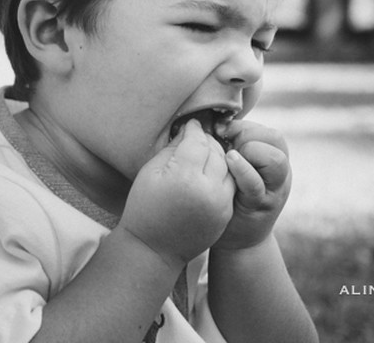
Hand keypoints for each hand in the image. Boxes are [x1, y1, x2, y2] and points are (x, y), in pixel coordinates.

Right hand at [119, 119, 234, 267]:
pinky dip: (222, 174)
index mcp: (185, 177)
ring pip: (228, 167)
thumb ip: (172, 148)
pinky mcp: (225, 214)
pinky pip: (229, 184)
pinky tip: (209, 171)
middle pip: (216, 152)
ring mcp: (220, 204)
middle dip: (206, 141)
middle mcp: (208, 190)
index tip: (189, 125)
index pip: (197, 141)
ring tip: (205, 153)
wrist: (153, 249)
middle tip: (196, 136)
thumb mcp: (151, 172)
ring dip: (218, 156)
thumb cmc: (145, 207)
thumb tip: (188, 130)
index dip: (192, 130)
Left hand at [211, 119, 291, 250]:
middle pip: (275, 139)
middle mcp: (280, 173)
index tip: (219, 131)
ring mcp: (274, 190)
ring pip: (275, 159)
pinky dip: (242, 170)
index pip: (267, 131)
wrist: (236, 240)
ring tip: (229, 158)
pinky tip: (229, 162)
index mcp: (273, 158)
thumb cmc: (230, 195)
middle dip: (247, 136)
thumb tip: (212, 121)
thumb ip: (231, 146)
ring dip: (249, 152)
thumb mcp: (233, 166)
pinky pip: (256, 184)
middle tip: (226, 147)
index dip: (242, 126)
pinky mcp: (262, 206)